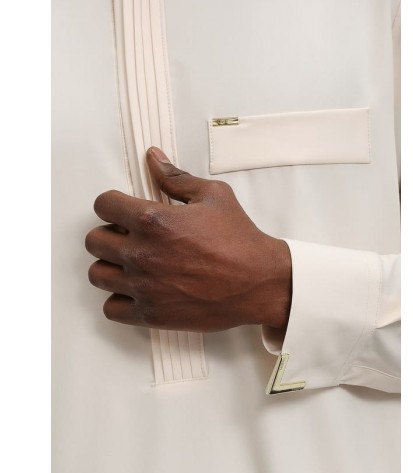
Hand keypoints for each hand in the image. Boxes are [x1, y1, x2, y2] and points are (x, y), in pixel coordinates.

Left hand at [85, 147, 291, 331]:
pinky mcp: (151, 314)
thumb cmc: (240, 239)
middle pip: (94, 241)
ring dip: (110, 266)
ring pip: (97, 275)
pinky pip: (111, 308)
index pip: (103, 204)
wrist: (259, 282)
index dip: (112, 204)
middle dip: (109, 234)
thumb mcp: (214, 196)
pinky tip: (136, 291)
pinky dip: (119, 299)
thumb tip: (153, 158)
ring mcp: (144, 287)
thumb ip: (177, 178)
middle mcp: (141, 254)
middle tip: (128, 237)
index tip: (123, 211)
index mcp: (153, 220)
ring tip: (131, 265)